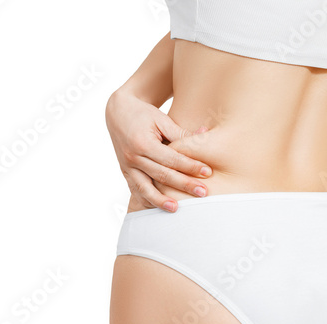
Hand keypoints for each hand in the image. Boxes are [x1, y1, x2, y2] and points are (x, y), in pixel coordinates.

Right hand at [105, 89, 211, 212]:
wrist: (118, 112)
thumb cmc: (143, 114)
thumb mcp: (162, 119)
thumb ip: (181, 132)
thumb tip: (205, 135)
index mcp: (143, 143)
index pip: (171, 159)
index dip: (190, 166)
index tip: (208, 172)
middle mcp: (133, 157)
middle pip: (161, 176)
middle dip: (184, 185)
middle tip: (203, 193)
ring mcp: (127, 167)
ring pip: (144, 188)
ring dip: (160, 201)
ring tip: (176, 209)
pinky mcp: (125, 172)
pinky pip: (135, 190)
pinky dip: (146, 200)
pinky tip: (158, 208)